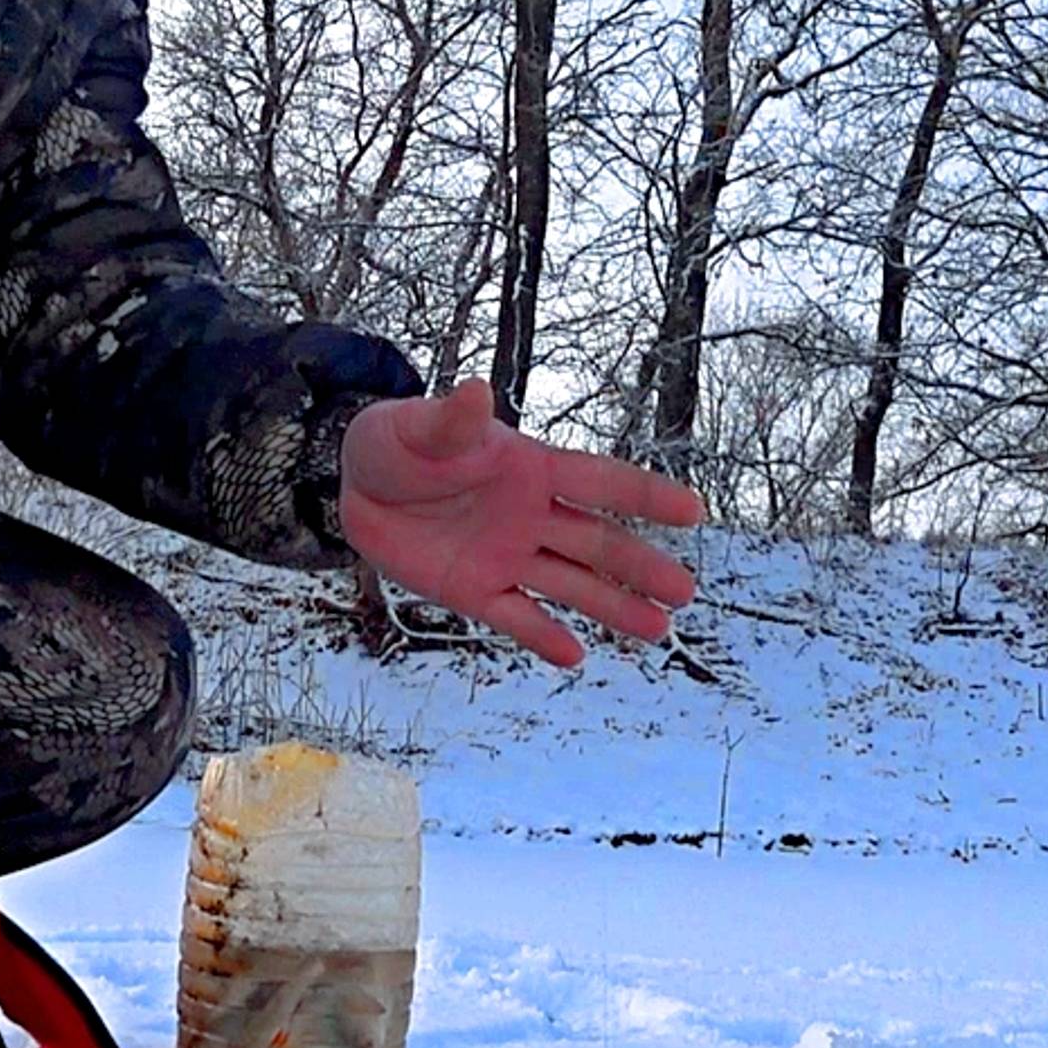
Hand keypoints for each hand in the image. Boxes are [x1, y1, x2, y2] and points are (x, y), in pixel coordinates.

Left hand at [340, 379, 705, 669]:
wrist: (355, 484)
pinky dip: (543, 636)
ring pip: (570, 584)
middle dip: (639, 566)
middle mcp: (530, 515)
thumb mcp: (418, 428)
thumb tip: (474, 392)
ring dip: (612, 606)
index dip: (644, 495)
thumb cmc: (397, 442)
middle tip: (684, 591)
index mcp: (528, 467)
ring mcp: (505, 556)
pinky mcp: (473, 589)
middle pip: (596, 542)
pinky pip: (515, 616)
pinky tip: (575, 656)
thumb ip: (451, 423)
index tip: (691, 513)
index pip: (598, 481)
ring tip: (657, 630)